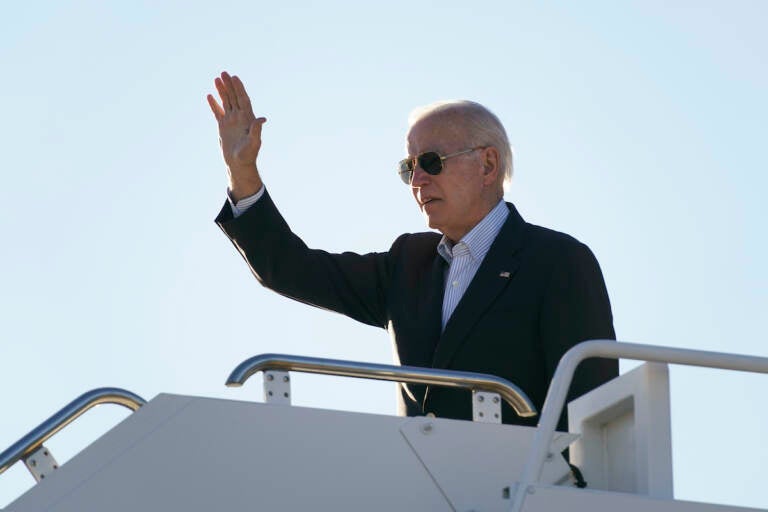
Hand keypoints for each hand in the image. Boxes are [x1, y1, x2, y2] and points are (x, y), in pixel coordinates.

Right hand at [207, 71, 266, 200]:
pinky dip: (214, 104)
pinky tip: (210, 96)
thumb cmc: (248, 155)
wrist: (239, 164)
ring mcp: (231, 121)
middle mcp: (240, 117)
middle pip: (234, 97)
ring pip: (226, 102)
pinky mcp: (223, 126)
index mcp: (248, 119)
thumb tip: (262, 118)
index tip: (235, 78)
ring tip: (217, 79)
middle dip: (229, 85)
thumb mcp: (254, 143)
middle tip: (224, 73)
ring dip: (222, 91)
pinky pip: (218, 112)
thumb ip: (257, 130)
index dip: (239, 89)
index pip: (243, 100)